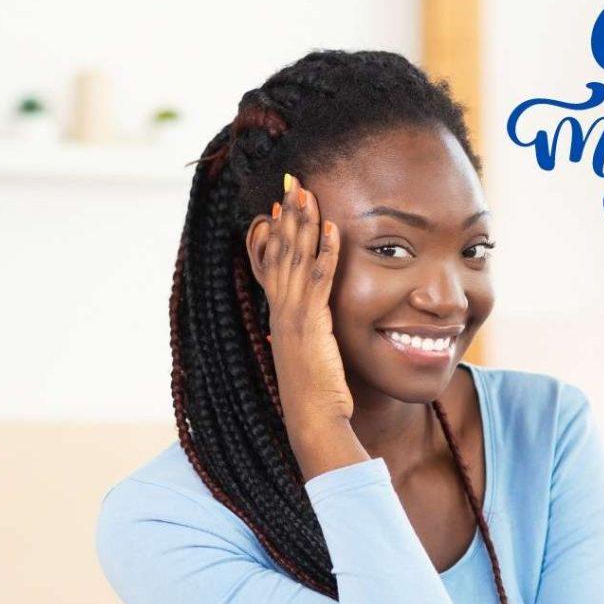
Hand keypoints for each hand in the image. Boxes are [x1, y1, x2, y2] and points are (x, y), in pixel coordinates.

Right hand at [263, 174, 353, 434]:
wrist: (312, 420)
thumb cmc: (314, 398)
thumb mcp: (308, 361)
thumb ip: (308, 341)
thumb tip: (308, 336)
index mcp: (279, 318)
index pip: (271, 267)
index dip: (274, 235)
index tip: (278, 208)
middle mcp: (280, 312)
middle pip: (280, 252)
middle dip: (287, 215)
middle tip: (292, 183)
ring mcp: (292, 316)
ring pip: (295, 259)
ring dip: (303, 222)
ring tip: (307, 192)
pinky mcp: (311, 323)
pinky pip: (319, 278)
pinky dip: (325, 251)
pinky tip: (332, 227)